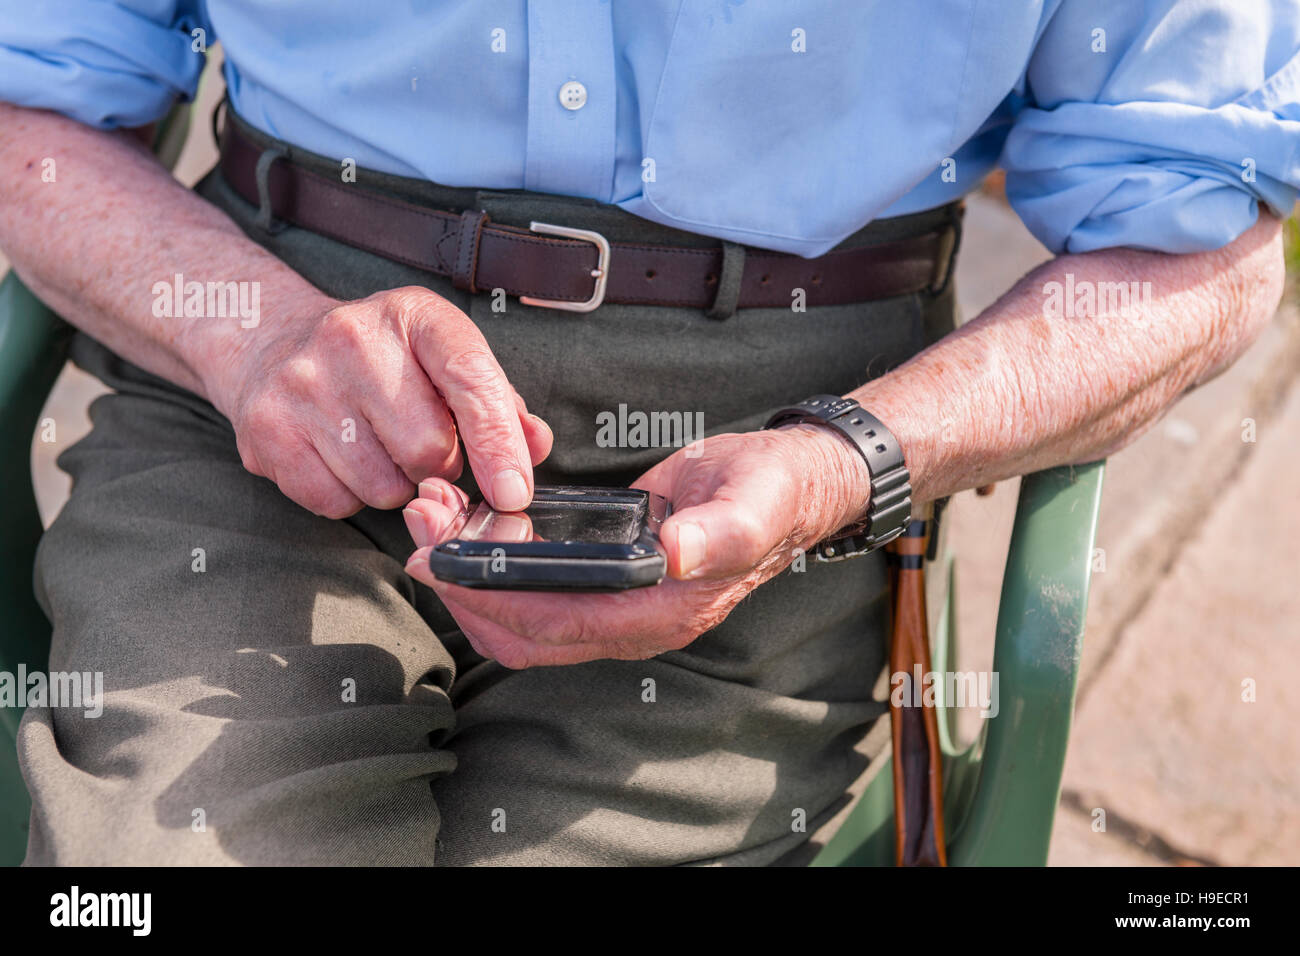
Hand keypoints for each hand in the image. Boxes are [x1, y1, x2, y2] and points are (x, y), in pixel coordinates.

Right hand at [202, 286, 552, 516]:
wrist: (268, 342)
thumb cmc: (380, 360)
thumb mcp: (441, 359)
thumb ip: (497, 403)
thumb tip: (535, 445)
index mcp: (414, 315)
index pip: (470, 381)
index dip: (499, 445)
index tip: (514, 493)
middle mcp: (353, 338)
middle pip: (428, 449)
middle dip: (438, 468)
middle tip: (420, 449)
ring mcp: (303, 383)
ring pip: (384, 485)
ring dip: (394, 486)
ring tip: (375, 447)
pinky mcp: (267, 429)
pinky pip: (336, 502)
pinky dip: (349, 497)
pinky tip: (339, 459)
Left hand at [402, 423, 872, 667]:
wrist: (787, 484)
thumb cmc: (771, 491)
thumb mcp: (754, 502)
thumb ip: (720, 532)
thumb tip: (675, 555)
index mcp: (664, 612)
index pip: (561, 627)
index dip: (496, 603)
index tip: (442, 566)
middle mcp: (633, 621)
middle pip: (527, 634)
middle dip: (465, 595)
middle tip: (419, 541)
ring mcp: (618, 605)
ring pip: (525, 618)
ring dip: (472, 582)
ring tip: (433, 527)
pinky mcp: (606, 578)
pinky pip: (538, 591)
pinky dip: (497, 567)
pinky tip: (473, 525)